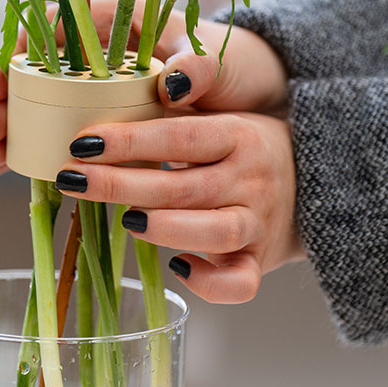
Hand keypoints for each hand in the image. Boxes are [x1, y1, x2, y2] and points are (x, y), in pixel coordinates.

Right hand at [0, 0, 287, 186]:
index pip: (54, 24)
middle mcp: (97, 55)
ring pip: (34, 106)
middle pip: (33, 71)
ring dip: (5, 132)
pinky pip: (55, 133)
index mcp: (119, 22)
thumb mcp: (218, 58)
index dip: (21, 48)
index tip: (4, 79)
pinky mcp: (102, 121)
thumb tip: (171, 82)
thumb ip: (197, 63)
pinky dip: (23, 152)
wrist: (256, 92)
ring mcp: (96, 90)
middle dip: (4, 101)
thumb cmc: (234, 62)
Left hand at [54, 113, 304, 303]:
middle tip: (72, 178)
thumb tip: (109, 103)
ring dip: (163, 228)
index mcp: (238, 134)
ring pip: (213, 232)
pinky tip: (175, 266)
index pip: (178, 135)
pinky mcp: (262, 260)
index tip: (82, 141)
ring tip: (124, 220)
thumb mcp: (219, 115)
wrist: (315, 179)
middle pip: (182, 185)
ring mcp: (258, 222)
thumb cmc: (246, 144)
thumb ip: (174, 112)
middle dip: (120, 182)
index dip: (128, 140)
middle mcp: (251, 178)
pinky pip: (240, 283)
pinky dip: (208, 282)